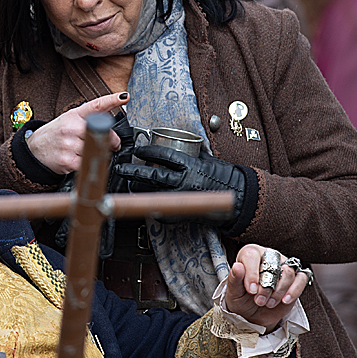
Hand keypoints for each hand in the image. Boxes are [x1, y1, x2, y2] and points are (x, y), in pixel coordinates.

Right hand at [25, 93, 127, 174]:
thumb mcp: (69, 119)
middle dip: (111, 140)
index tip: (124, 97)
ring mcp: (69, 144)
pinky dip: (87, 163)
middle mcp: (71, 127)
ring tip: (85, 151)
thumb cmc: (55, 135)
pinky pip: (88, 163)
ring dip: (98, 153)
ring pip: (97, 149)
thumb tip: (111, 126)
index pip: (96, 105)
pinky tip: (78, 160)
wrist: (35, 150)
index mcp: (74, 115)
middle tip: (111, 144)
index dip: (111, 100)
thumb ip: (88, 119)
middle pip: (103, 132)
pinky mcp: (68, 161)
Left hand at [114, 144, 246, 231]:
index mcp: (190, 165)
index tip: (138, 150)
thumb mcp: (206, 159)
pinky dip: (154, 207)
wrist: (236, 197)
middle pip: (152, 175)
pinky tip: (145, 203)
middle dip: (133, 171)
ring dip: (138, 190)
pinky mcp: (182, 213)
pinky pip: (163, 212)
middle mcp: (184, 181)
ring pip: (153, 194)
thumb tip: (181, 144)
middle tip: (120, 168)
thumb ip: (191, 154)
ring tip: (128, 186)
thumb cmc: (222, 176)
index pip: (163, 155)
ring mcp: (182, 198)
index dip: (148, 151)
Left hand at [224, 245, 308, 333]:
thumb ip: (234, 279)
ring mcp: (284, 266)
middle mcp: (268, 257)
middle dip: (265, 287)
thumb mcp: (233, 292)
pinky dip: (294, 291)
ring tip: (267, 303)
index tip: (250, 290)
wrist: (253, 314)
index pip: (252, 256)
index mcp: (250, 254)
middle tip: (258, 300)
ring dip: (277, 291)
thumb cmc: (242, 299)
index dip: (252, 274)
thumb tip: (237, 266)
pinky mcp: (296, 278)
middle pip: (272, 265)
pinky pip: (301, 279)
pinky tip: (284, 300)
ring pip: (288, 272)